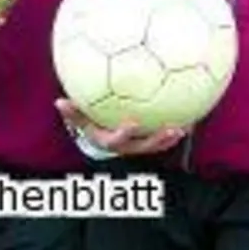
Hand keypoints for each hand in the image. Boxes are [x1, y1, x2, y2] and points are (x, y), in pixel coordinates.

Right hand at [55, 98, 187, 155]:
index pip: (117, 140)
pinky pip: (163, 138)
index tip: (133, 123)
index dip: (125, 133)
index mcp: (111, 141)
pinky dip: (174, 131)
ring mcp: (140, 146)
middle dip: (159, 140)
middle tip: (172, 129)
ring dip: (171, 138)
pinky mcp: (149, 142)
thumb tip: (59, 102)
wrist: (103, 142)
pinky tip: (189, 116)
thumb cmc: (92, 127)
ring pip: (158, 145)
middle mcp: (128, 147)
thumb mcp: (81, 121)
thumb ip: (73, 113)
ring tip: (186, 127)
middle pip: (145, 147)